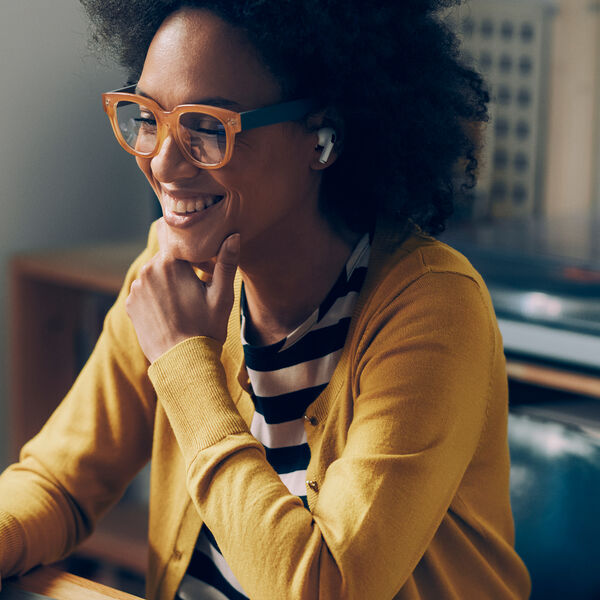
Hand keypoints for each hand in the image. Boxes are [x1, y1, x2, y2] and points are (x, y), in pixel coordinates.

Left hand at [126, 220, 239, 362]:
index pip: (182, 244)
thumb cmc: (206, 328)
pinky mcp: (130, 305)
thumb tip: (233, 236)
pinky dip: (157, 297)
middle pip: (168, 259)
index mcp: (168, 263)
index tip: (208, 272)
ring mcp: (136, 289)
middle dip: (182, 268)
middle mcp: (146, 271)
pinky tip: (171, 313)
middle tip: (199, 289)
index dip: (197, 255)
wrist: (183, 362)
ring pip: (156, 275)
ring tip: (185, 304)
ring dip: (168, 282)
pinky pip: (146, 292)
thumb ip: (226, 263)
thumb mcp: (222, 295)